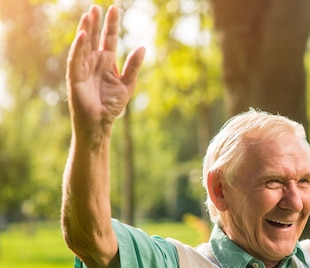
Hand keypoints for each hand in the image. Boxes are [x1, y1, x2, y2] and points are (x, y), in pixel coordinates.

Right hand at [66, 5, 144, 133]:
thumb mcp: (128, 83)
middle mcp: (94, 61)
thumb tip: (142, 47)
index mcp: (106, 62)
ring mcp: (83, 67)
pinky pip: (76, 58)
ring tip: (88, 15)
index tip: (114, 9)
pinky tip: (82, 35)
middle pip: (94, 37)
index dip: (111, 25)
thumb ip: (134, 66)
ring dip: (85, 29)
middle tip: (96, 7)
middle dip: (95, 22)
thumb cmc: (112, 105)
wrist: (100, 123)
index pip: (109, 38)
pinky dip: (78, 47)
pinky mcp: (75, 76)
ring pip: (83, 44)